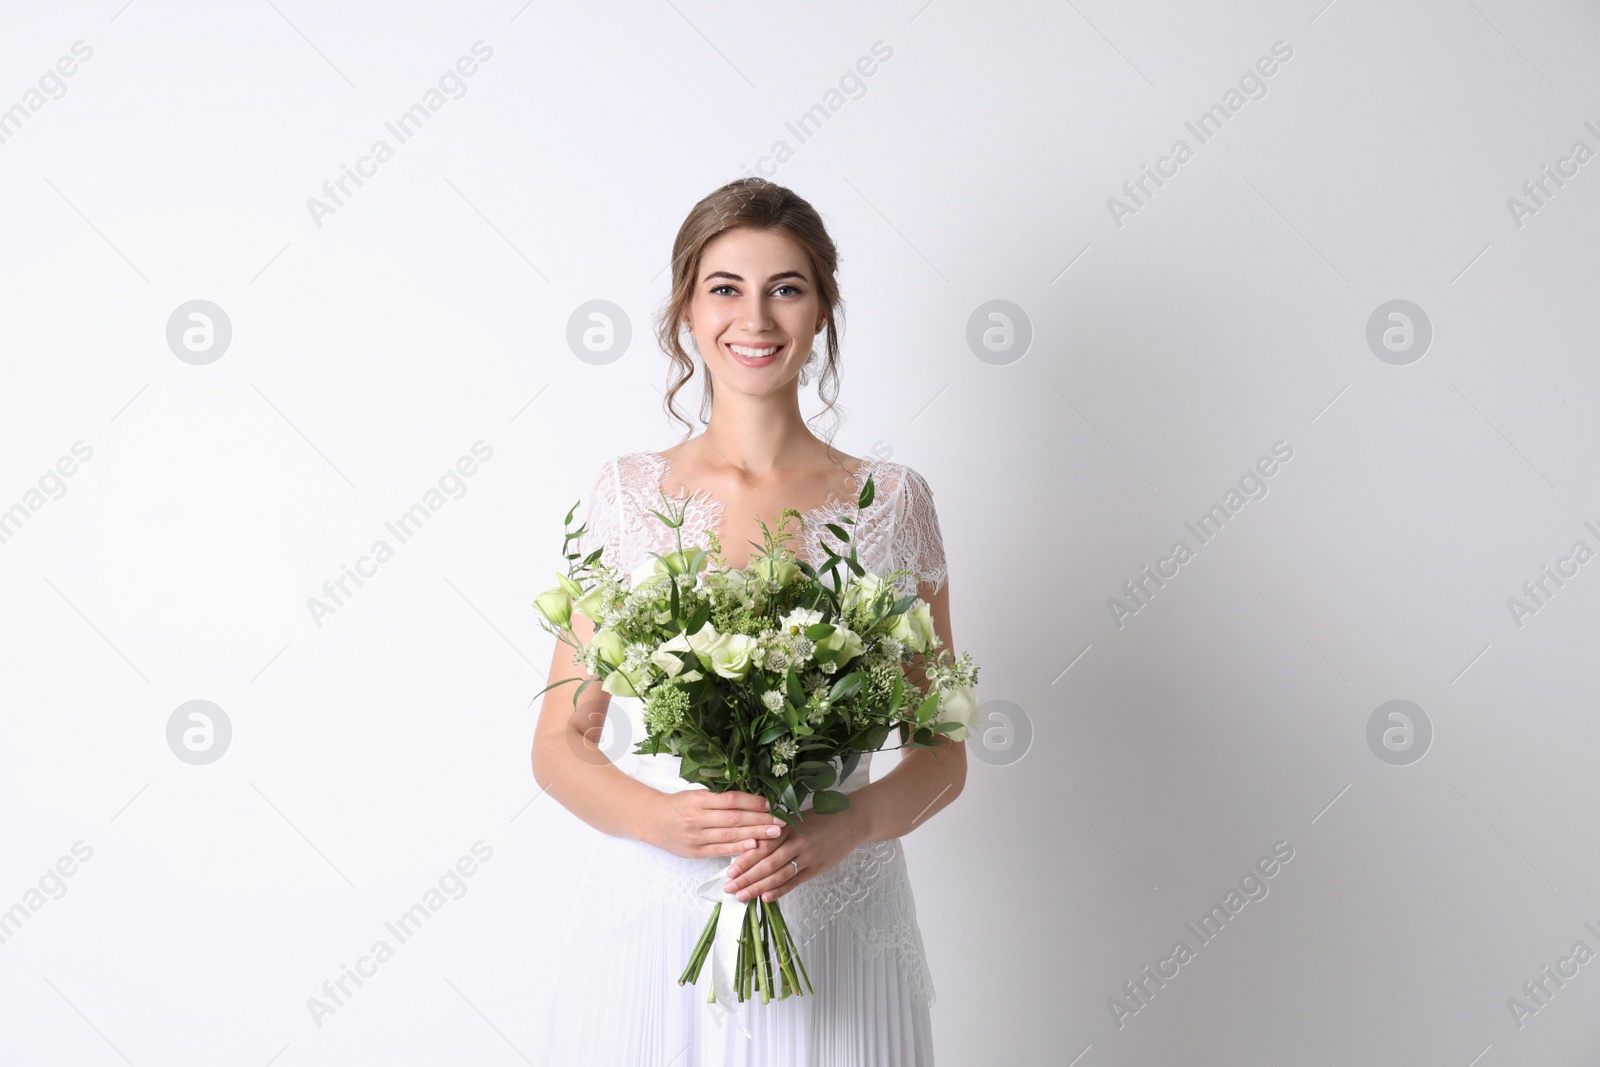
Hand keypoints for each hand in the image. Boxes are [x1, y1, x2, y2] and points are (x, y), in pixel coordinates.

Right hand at [644, 788, 784, 859]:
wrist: (650, 819)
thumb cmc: (676, 804)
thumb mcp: (695, 794)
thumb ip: (719, 798)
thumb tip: (750, 800)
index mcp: (699, 799)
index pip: (732, 800)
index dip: (753, 802)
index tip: (771, 804)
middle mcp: (698, 817)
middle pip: (735, 818)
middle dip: (760, 820)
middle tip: (781, 821)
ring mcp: (696, 836)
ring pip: (730, 835)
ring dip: (755, 834)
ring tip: (774, 834)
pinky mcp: (694, 851)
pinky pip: (719, 850)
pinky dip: (737, 848)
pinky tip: (753, 846)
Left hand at [722, 805, 867, 902]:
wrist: (851, 821)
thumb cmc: (821, 818)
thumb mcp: (796, 817)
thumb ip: (776, 830)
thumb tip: (752, 844)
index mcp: (787, 827)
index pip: (761, 846)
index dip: (744, 860)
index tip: (729, 872)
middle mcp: (796, 842)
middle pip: (766, 863)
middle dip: (745, 877)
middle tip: (729, 888)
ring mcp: (807, 856)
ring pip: (778, 875)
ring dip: (758, 887)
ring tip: (742, 896)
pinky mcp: (816, 867)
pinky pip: (795, 881)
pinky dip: (780, 890)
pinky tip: (766, 898)